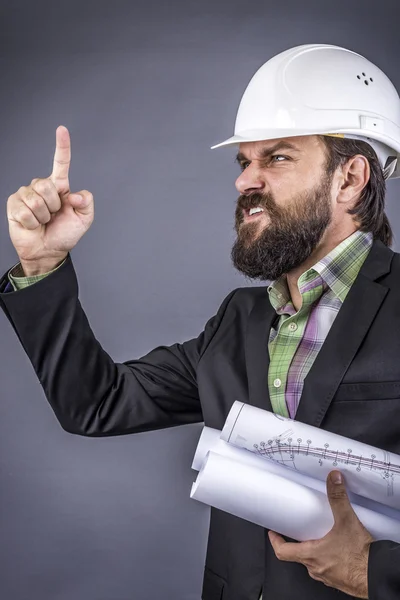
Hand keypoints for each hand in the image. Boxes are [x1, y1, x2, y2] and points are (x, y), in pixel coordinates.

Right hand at [7, 125, 93, 267]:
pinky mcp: (14, 204)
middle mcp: (42, 187)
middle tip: (53, 216)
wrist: (48, 251)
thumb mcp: (84, 219)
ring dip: (43, 216)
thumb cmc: (65, 234)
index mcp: (60, 187)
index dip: (62, 146)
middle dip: (53, 206)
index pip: (61, 163)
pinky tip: (33, 225)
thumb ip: (86, 203)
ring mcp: (26, 194)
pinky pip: (25, 210)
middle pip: (46, 186)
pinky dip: (32, 222)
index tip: (62, 129)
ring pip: (35, 200)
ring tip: (43, 221)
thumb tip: (74, 194)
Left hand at [268, 470, 372, 597]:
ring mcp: (328, 576)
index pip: (283, 552)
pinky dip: (328, 558)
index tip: (272, 533)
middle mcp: (316, 568)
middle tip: (295, 531)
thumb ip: (338, 498)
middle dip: (296, 542)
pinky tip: (337, 549)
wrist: (377, 576)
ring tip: (317, 537)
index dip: (275, 541)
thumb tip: (333, 479)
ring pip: (313, 563)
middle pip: (297, 556)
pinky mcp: (340, 579)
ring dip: (312, 550)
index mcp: (311, 555)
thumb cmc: (360, 558)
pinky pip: (328, 568)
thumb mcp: (346, 521)